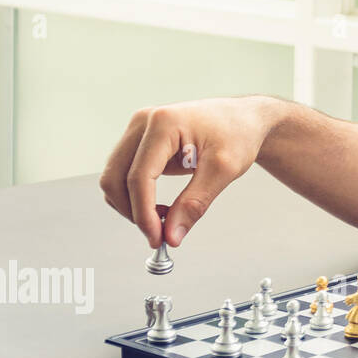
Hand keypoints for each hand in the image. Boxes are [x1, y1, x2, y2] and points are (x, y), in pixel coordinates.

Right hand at [99, 96, 282, 247]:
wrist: (244, 119)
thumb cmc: (238, 133)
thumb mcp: (223, 170)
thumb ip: (194, 204)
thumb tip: (171, 235)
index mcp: (164, 122)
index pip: (139, 176)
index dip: (144, 213)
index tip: (157, 238)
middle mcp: (144, 122)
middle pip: (115, 178)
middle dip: (133, 212)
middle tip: (159, 235)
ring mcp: (138, 130)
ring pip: (114, 178)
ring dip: (131, 206)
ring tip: (165, 220)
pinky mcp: (140, 142)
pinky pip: (123, 175)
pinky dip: (135, 197)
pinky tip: (160, 208)